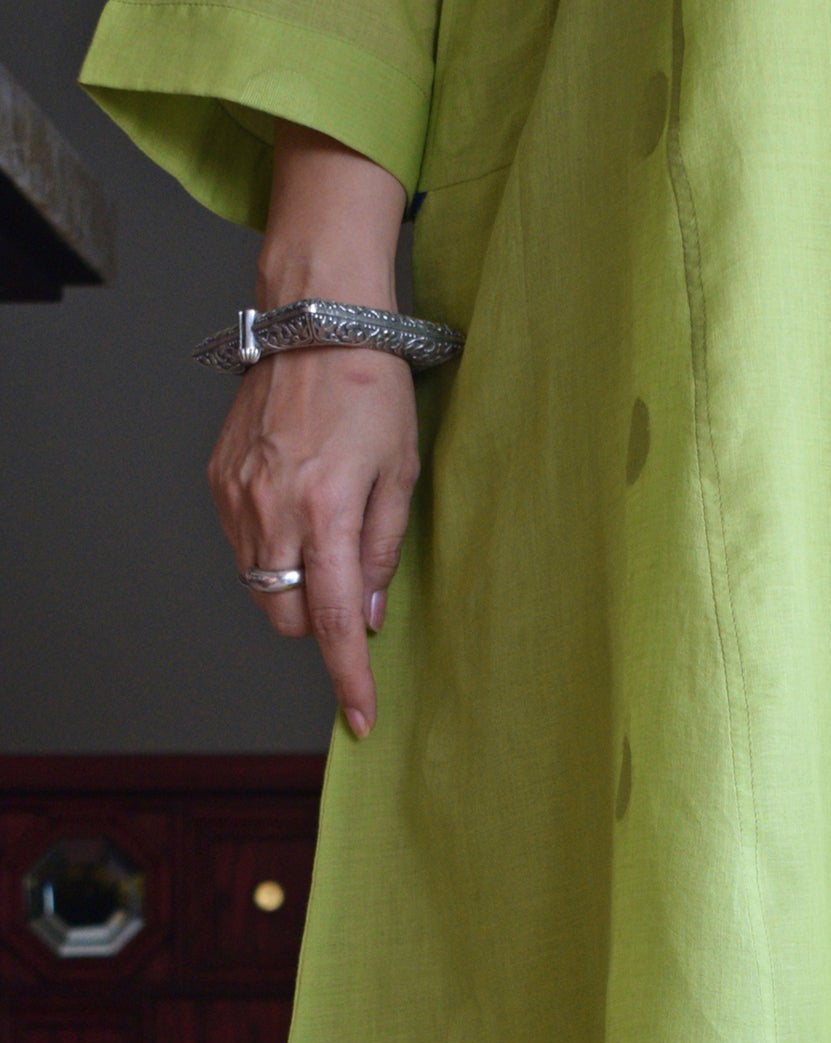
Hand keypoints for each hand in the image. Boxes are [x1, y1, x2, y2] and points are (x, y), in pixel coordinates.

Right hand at [209, 344, 418, 737]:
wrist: (312, 323)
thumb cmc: (369, 390)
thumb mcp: (401, 474)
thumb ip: (384, 551)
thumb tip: (368, 616)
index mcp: (326, 512)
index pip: (333, 622)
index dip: (348, 678)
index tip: (359, 719)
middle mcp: (272, 510)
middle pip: (287, 617)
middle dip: (318, 621)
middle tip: (348, 582)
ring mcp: (236, 497)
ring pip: (261, 586)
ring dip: (293, 583)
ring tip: (322, 531)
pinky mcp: (218, 481)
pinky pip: (242, 546)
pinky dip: (270, 547)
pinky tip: (294, 506)